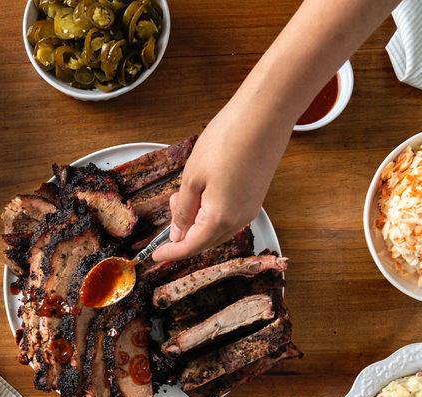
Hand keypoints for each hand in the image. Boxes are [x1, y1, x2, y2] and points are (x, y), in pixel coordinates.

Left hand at [151, 87, 294, 262]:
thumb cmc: (228, 140)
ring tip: (183, 194)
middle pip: (205, 240)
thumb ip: (183, 209)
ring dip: (197, 220)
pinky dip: (211, 212)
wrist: (265, 116)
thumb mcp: (192, 177)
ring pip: (217, 228)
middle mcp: (239, 219)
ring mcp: (250, 208)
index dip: (171, 252)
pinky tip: (202, 192)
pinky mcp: (255, 196)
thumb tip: (178, 232)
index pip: (191, 246)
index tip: (156, 255)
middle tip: (169, 210)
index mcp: (220, 219)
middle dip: (183, 233)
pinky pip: (229, 216)